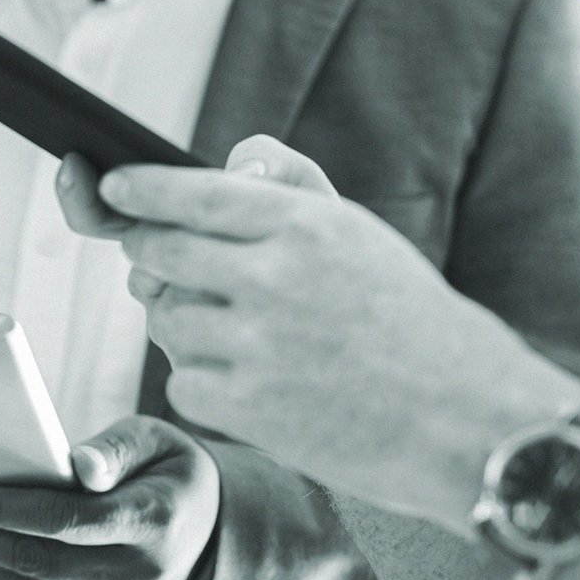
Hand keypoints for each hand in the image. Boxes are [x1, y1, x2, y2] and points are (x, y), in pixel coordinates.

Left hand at [56, 137, 579, 527]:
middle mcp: (276, 278)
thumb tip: (233, 157)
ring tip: (244, 336)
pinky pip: (181, 380)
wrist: (469, 422)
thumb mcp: (363, 236)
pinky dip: (203, 382)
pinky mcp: (247, 408)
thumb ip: (293, 189)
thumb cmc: (413, 325)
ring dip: (182, 323)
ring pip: (164, 319)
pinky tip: (255, 383)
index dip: (140, 190)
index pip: (194, 193)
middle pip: (159, 251)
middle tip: (162, 266)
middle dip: (150, 255)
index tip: (111, 186)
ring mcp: (257, 346)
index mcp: (307, 226)